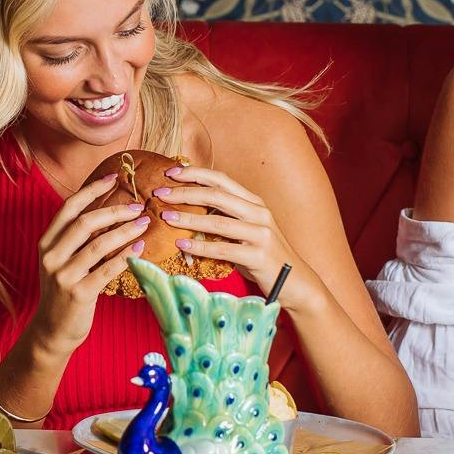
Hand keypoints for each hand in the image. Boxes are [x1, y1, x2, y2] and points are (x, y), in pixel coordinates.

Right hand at [27, 174, 148, 355]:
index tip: (113, 178)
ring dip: (125, 231)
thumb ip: (76, 239)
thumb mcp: (61, 261)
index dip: (92, 189)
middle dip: (115, 210)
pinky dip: (125, 256)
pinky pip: (107, 269)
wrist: (52, 330)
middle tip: (138, 206)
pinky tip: (139, 247)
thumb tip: (108, 211)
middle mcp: (51, 255)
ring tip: (144, 223)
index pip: (69, 207)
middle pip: (85, 222)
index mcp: (46, 242)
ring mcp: (63, 275)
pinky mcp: (78, 293)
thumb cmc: (63, 291)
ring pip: (99, 244)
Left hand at [150, 162, 305, 309]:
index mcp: (254, 202)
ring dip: (188, 217)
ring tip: (166, 217)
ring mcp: (261, 234)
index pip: (221, 179)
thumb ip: (224, 217)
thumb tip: (186, 209)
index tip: (170, 172)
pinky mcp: (258, 256)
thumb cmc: (262, 256)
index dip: (195, 173)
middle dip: (185, 192)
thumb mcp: (245, 230)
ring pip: (218, 221)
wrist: (294, 282)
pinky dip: (200, 246)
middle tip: (160, 194)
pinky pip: (223, 249)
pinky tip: (181, 244)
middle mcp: (259, 213)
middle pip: (217, 195)